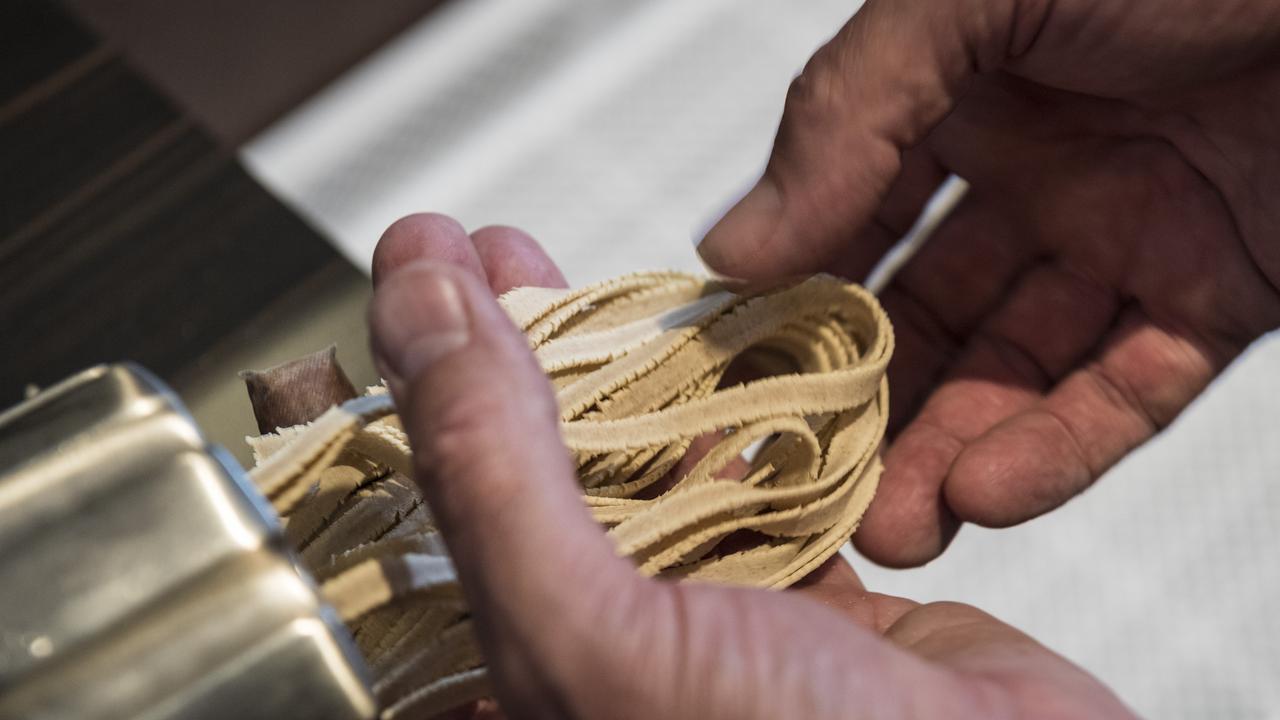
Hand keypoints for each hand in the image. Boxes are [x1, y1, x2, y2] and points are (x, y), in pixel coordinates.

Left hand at [367, 214, 1133, 719]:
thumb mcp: (596, 640)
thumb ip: (491, 477)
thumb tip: (417, 306)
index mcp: (519, 691)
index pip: (404, 537)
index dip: (378, 417)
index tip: (375, 307)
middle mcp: (606, 663)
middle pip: (520, 485)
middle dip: (494, 360)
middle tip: (472, 257)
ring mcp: (710, 633)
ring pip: (637, 473)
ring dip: (607, 369)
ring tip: (569, 274)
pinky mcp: (809, 606)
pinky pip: (757, 487)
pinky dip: (738, 416)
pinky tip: (715, 345)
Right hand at [698, 0, 1279, 565]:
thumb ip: (849, 115)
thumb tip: (735, 245)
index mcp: (963, 87)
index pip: (851, 213)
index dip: (791, 294)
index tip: (739, 376)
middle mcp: (1041, 166)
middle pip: (930, 312)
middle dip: (870, 404)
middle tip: (811, 481)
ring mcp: (1129, 233)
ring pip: (1019, 368)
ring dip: (948, 451)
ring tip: (890, 526)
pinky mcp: (1220, 290)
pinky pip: (1127, 387)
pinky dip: (1059, 447)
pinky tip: (988, 492)